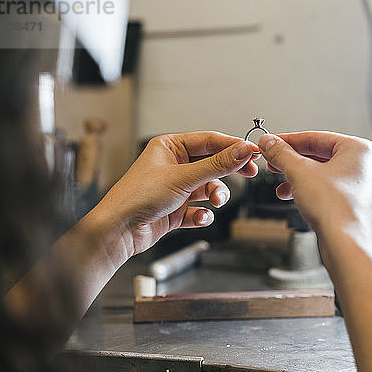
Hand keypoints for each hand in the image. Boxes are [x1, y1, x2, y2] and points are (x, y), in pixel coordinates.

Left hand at [93, 132, 258, 257]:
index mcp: (170, 147)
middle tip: (249, 172)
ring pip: (208, 188)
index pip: (209, 141)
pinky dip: (203, 214)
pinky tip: (200, 217)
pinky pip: (199, 209)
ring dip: (215, 196)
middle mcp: (173, 166)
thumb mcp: (183, 177)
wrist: (118, 231)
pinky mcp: (176, 210)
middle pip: (212, 164)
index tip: (253, 152)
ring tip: (215, 202)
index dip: (232, 146)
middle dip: (228, 171)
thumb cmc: (137, 197)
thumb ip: (217, 165)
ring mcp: (175, 188)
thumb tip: (242, 151)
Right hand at [258, 131, 371, 251]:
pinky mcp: (355, 206)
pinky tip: (293, 198)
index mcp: (359, 150)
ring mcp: (361, 188)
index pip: (316, 137)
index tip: (271, 143)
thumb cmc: (336, 209)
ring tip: (280, 185)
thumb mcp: (299, 172)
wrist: (346, 245)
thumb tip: (269, 143)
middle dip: (292, 161)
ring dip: (298, 178)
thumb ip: (282, 154)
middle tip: (273, 162)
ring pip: (323, 175)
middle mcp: (364, 167)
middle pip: (320, 156)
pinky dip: (310, 192)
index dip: (288, 140)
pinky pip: (329, 191)